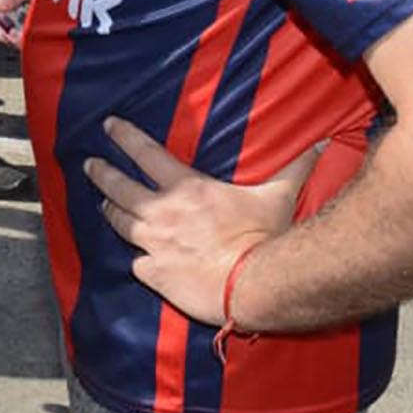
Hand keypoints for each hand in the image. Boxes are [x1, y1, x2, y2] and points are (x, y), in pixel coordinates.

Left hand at [83, 116, 323, 325]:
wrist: (253, 285)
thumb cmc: (264, 239)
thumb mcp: (278, 197)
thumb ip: (295, 168)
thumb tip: (323, 143)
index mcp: (186, 188)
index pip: (145, 153)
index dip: (124, 137)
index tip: (108, 126)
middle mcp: (162, 212)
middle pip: (119, 186)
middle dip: (101, 172)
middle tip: (89, 164)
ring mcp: (153, 244)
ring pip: (119, 223)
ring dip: (109, 211)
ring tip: (102, 205)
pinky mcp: (153, 273)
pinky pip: (136, 264)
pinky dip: (137, 260)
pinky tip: (136, 259)